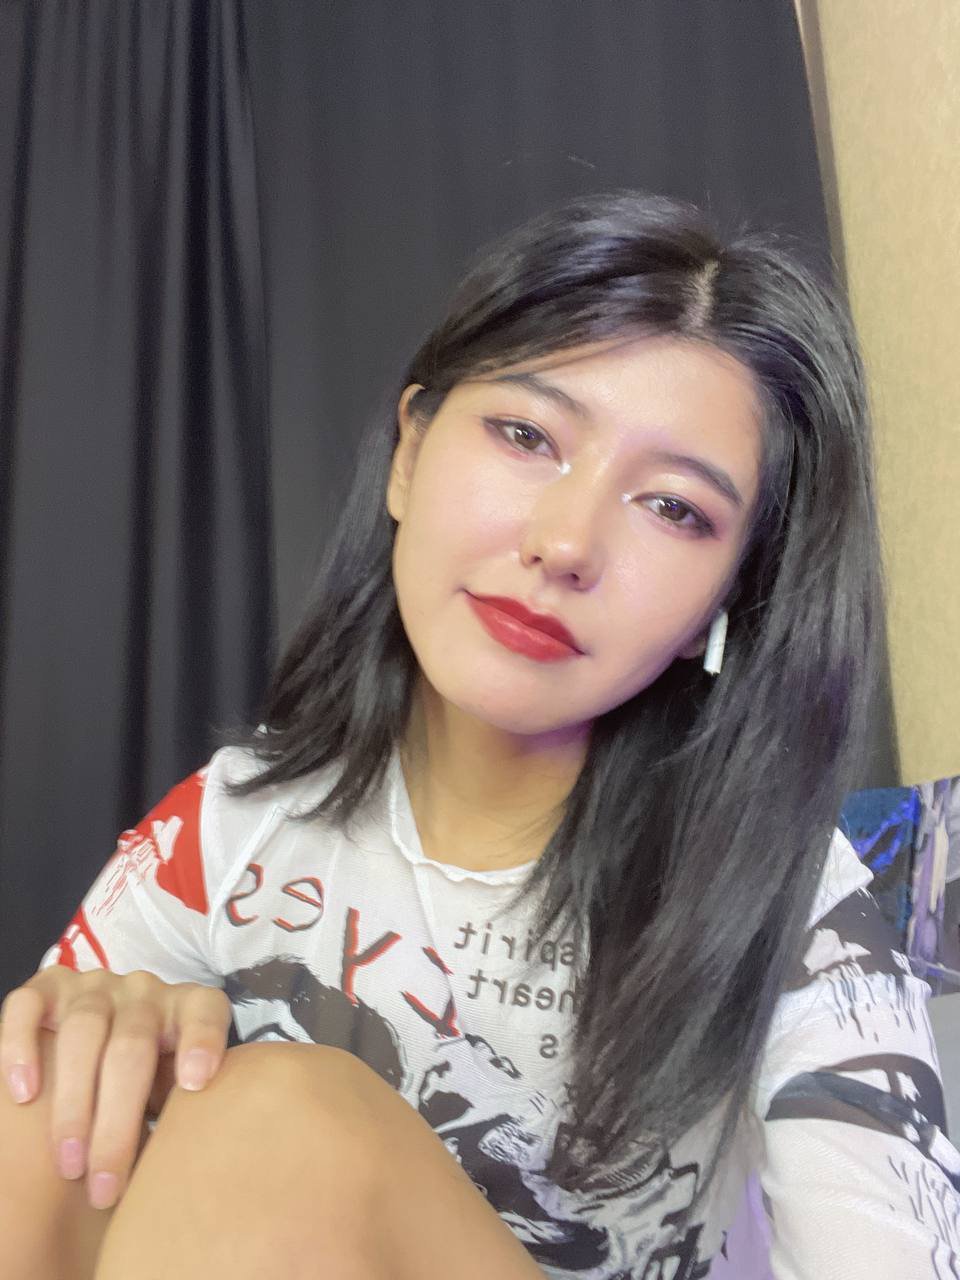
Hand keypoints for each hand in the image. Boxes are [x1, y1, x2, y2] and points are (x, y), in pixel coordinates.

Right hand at [0, 966, 232, 1206]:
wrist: (102, 1053)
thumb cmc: (147, 1087)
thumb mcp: (171, 1094)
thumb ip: (181, 1112)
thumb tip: (178, 1169)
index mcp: (186, 1007)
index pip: (205, 1011)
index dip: (203, 1041)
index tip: (195, 1085)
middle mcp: (144, 990)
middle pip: (132, 1044)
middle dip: (117, 1120)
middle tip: (104, 1186)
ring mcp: (96, 985)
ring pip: (83, 1029)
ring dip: (74, 1101)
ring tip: (69, 1163)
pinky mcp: (50, 987)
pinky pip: (29, 1004)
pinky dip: (21, 1045)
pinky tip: (23, 1094)